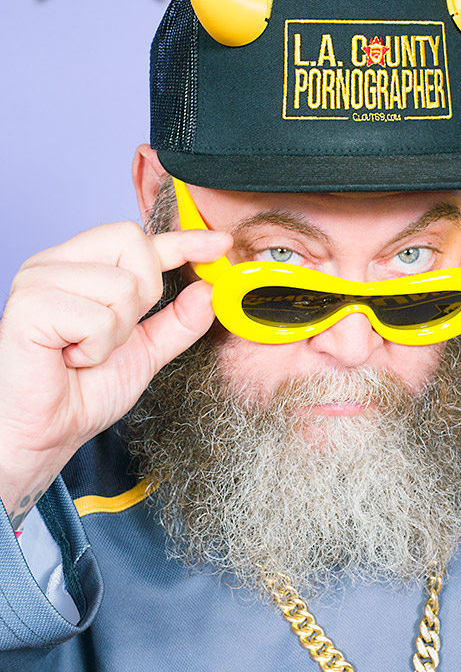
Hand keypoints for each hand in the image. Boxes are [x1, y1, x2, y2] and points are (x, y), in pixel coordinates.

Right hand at [0, 220, 231, 523]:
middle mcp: (56, 264)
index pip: (138, 238)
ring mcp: (39, 279)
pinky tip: (70, 360)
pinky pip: (98, 318)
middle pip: (134, 244)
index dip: (182, 239)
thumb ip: (177, 322)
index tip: (219, 244)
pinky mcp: (30, 305)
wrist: (45, 433)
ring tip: (85, 352)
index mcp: (79, 267)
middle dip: (143, 297)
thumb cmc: (80, 393)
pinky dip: (95, 349)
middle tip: (113, 335)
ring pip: (122, 286)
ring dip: (116, 334)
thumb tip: (208, 291)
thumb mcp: (145, 352)